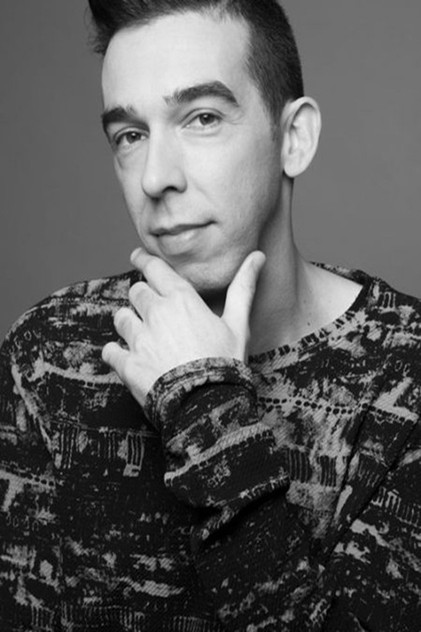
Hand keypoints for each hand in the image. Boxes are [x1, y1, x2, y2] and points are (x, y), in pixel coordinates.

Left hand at [102, 249, 264, 407]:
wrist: (208, 405)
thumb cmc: (226, 364)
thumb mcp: (239, 324)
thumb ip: (243, 288)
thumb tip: (258, 256)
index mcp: (181, 300)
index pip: (154, 268)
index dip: (144, 260)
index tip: (138, 256)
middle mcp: (155, 314)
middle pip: (136, 291)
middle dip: (142, 296)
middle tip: (149, 306)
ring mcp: (139, 339)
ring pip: (120, 317)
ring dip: (128, 322)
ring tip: (140, 333)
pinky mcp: (127, 364)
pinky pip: (110, 350)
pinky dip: (116, 352)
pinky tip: (125, 356)